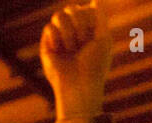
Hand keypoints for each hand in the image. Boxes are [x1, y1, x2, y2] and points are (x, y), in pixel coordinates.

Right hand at [41, 1, 112, 120]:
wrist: (79, 85)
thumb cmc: (95, 64)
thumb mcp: (103, 37)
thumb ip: (100, 17)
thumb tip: (94, 0)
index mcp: (88, 30)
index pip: (84, 8)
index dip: (87, 16)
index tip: (92, 33)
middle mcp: (73, 33)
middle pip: (71, 9)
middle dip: (79, 24)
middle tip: (82, 43)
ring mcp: (60, 38)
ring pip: (58, 15)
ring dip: (68, 31)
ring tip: (71, 49)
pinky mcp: (47, 46)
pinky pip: (48, 28)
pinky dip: (57, 38)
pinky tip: (60, 51)